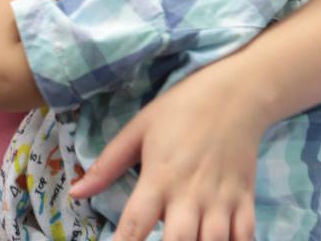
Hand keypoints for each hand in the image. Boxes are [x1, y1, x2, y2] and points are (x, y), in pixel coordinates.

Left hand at [69, 56, 269, 239]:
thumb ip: (107, 165)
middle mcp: (190, 193)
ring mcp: (221, 199)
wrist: (235, 93)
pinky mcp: (245, 199)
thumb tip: (75, 192)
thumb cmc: (181, 109)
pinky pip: (245, 237)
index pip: (136, 224)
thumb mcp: (138, 129)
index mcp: (159, 177)